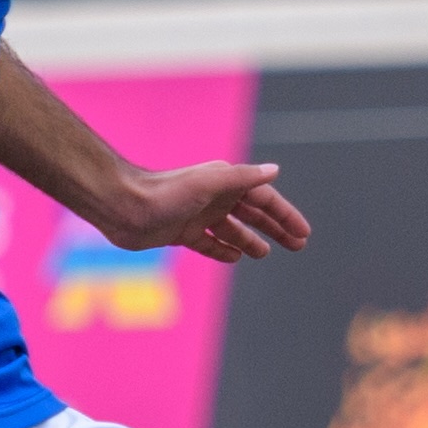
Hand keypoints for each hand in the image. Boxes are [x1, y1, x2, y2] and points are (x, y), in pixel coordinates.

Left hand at [89, 159, 310, 264]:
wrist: (124, 208)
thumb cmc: (166, 193)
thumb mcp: (209, 184)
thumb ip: (242, 178)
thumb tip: (274, 169)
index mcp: (224, 182)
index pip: (264, 199)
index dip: (285, 215)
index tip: (303, 234)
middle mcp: (214, 197)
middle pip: (253, 214)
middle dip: (275, 228)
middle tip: (297, 245)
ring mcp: (198, 215)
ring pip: (232, 229)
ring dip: (250, 240)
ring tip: (267, 253)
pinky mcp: (181, 232)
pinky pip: (209, 243)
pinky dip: (222, 250)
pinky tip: (235, 258)